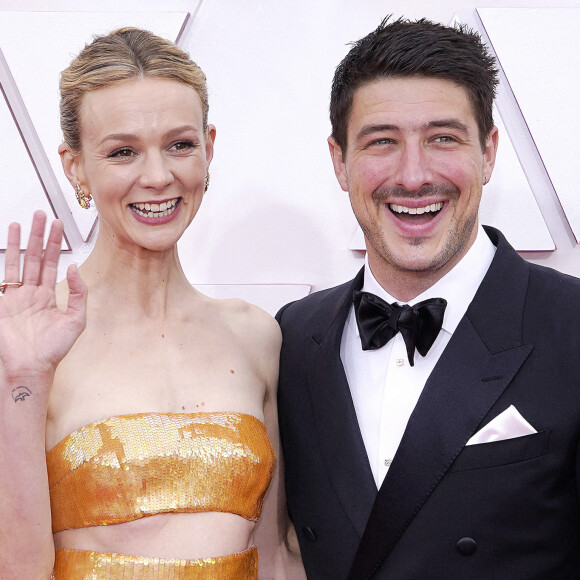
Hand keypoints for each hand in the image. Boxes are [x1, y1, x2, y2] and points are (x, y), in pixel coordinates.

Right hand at [0, 211, 86, 378]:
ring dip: (22, 242)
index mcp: (50, 296)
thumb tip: (74, 268)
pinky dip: (6, 259)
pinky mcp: (4, 302)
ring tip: (24, 222)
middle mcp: (33, 293)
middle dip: (40, 236)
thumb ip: (78, 293)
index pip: (53, 263)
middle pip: (37, 257)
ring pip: (19, 262)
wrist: (32, 366)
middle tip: (43, 215)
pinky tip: (8, 244)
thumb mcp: (76, 320)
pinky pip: (5, 276)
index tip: (58, 226)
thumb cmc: (54, 349)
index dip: (56, 244)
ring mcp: (16, 296)